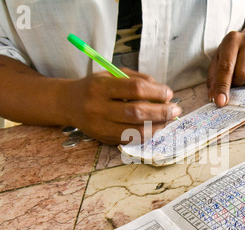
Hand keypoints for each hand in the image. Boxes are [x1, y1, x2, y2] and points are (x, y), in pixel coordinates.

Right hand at [65, 69, 180, 144]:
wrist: (68, 103)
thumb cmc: (95, 86)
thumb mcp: (112, 74)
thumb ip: (137, 79)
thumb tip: (163, 92)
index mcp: (101, 86)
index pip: (135, 89)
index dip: (156, 92)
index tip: (168, 93)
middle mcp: (98, 107)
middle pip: (137, 112)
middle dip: (161, 112)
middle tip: (175, 110)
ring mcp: (100, 126)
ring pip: (135, 131)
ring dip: (157, 126)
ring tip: (168, 120)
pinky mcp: (104, 139)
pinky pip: (130, 140)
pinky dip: (147, 135)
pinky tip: (155, 128)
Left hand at [207, 31, 244, 106]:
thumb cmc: (232, 55)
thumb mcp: (218, 62)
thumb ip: (214, 80)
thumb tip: (215, 98)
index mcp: (231, 40)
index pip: (226, 67)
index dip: (223, 87)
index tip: (221, 102)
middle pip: (243, 74)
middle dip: (238, 83)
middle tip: (237, 78)